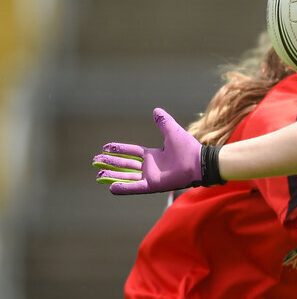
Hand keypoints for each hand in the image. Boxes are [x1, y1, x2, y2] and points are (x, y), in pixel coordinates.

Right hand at [93, 107, 218, 193]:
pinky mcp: (153, 185)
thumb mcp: (172, 132)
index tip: (105, 147)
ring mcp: (151, 176)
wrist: (199, 163)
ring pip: (127, 176)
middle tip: (96, 161)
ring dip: (112, 175)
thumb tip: (156, 110)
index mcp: (153, 155)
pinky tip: (111, 187)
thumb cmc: (188, 148)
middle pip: (125, 165)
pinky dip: (124, 187)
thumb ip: (163, 122)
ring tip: (98, 174)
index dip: (118, 149)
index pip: (131, 152)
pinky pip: (135, 187)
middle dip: (110, 163)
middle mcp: (150, 166)